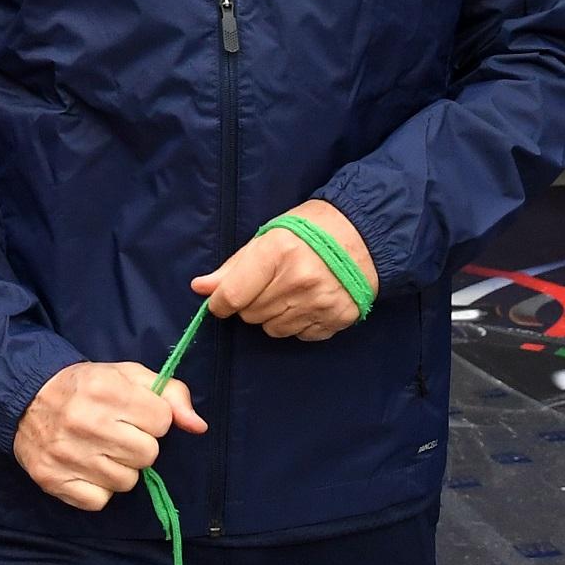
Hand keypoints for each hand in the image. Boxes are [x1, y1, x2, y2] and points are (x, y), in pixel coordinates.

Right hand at [13, 361, 206, 511]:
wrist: (27, 399)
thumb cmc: (87, 386)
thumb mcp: (128, 375)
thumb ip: (169, 394)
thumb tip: (198, 426)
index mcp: (107, 390)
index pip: (161, 421)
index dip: (153, 418)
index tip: (136, 413)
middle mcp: (86, 422)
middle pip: (147, 455)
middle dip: (139, 445)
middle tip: (119, 433)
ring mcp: (67, 454)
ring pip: (126, 482)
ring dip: (120, 468)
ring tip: (102, 449)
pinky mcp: (53, 481)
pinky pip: (99, 501)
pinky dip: (98, 489)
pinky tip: (87, 467)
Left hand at [190, 199, 378, 342]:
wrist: (364, 234)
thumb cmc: (311, 229)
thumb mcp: (269, 236)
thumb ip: (234, 266)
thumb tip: (200, 288)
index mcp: (278, 252)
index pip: (232, 296)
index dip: (220, 303)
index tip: (221, 301)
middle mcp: (299, 280)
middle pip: (251, 314)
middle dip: (251, 302)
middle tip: (269, 283)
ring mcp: (320, 302)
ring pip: (273, 329)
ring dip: (274, 315)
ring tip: (290, 291)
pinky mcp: (337, 319)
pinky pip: (300, 335)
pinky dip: (298, 323)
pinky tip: (308, 301)